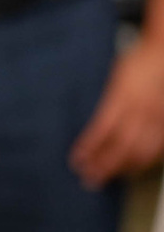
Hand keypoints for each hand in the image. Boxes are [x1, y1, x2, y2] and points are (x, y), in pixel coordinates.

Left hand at [72, 36, 163, 187]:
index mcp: (122, 96)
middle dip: (104, 165)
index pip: (103, 128)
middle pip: (121, 145)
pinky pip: (156, 148)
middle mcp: (140, 109)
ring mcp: (156, 117)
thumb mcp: (115, 78)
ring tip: (104, 178)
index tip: (77, 160)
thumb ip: (107, 104)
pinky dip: (142, 162)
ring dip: (121, 168)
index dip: (90, 147)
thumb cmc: (135, 63)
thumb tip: (92, 133)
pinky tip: (129, 170)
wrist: (163, 53)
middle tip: (88, 178)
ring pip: (140, 151)